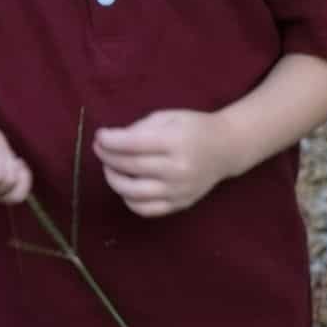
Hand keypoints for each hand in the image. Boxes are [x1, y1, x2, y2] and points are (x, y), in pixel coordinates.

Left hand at [93, 109, 235, 217]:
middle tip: (99, 148)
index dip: (110, 140)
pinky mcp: (180, 204)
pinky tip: (125, 185)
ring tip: (110, 167)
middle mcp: (178, 169)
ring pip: (134, 192)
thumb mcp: (168, 117)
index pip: (133, 144)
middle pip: (131, 167)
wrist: (227, 149)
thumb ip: (139, 128)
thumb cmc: (194, 128)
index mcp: (176, 142)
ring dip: (113, 179)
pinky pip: (145, 209)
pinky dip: (128, 199)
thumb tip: (109, 141)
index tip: (99, 136)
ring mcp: (179, 190)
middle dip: (107, 157)